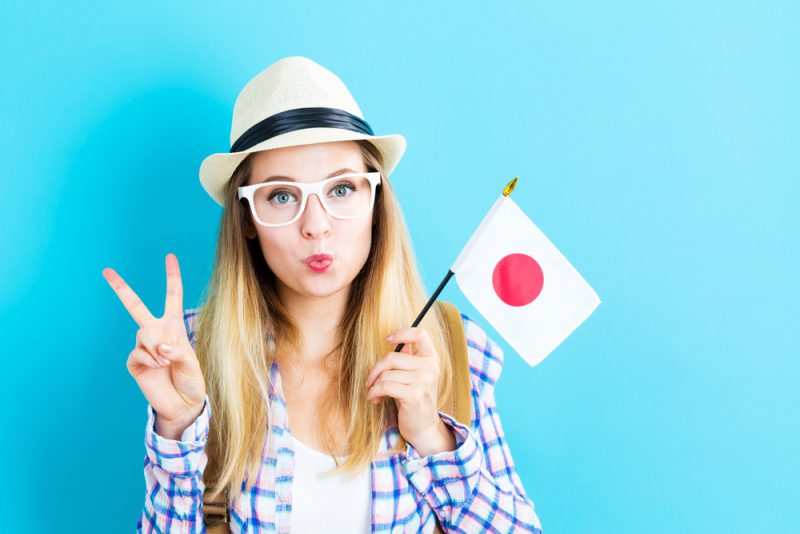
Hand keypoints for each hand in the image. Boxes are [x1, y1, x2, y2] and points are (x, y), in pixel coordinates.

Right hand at [102, 253, 206, 432]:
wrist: (182, 404)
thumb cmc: (191, 381)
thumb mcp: (193, 363)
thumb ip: (178, 352)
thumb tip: (160, 348)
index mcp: (174, 326)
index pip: (172, 297)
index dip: (172, 276)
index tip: (170, 256)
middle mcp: (156, 332)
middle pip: (135, 306)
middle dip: (120, 288)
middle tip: (106, 271)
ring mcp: (143, 347)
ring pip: (144, 333)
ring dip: (157, 347)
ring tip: (167, 362)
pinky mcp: (135, 362)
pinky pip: (138, 353)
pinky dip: (151, 359)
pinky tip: (159, 368)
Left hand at [364, 327, 453, 453]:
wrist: (423, 427)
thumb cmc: (414, 400)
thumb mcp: (415, 376)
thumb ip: (410, 359)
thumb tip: (398, 342)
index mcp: (432, 359)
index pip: (420, 334)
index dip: (402, 333)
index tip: (388, 339)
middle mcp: (430, 368)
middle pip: (392, 357)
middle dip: (376, 369)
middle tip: (370, 380)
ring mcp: (424, 381)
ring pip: (386, 373)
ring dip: (373, 384)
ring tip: (374, 392)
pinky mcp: (414, 395)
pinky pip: (385, 386)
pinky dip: (374, 393)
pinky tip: (374, 399)